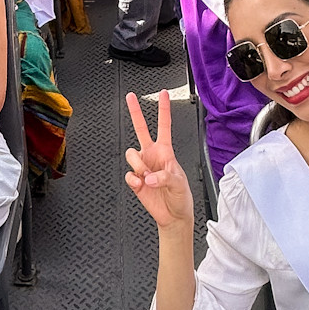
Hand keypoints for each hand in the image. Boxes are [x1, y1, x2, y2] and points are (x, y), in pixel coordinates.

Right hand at [124, 90, 194, 228]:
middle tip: (130, 97)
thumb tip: (148, 176)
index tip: (163, 94)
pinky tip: (141, 185)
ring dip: (139, 166)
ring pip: (131, 154)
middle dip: (135, 112)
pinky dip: (134, 180)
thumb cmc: (180, 196)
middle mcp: (152, 155)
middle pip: (140, 129)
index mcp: (166, 151)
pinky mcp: (135, 180)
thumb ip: (165, 176)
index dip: (164, 109)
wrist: (172, 215)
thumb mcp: (179, 183)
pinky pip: (128, 174)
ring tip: (147, 177)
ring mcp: (142, 166)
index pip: (164, 126)